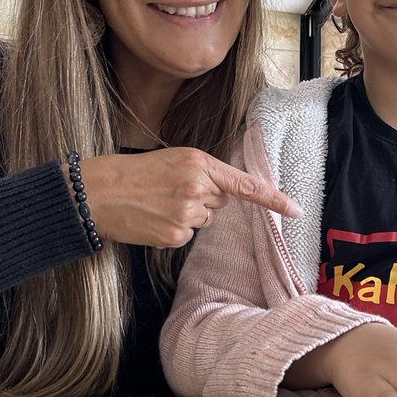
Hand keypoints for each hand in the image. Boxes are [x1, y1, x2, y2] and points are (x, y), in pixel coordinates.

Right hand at [77, 147, 301, 247]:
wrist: (100, 193)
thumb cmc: (137, 173)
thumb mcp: (174, 160)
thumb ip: (204, 173)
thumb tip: (225, 196)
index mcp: (199, 163)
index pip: (244, 184)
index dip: (274, 199)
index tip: (296, 211)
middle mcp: (197, 187)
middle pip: (221, 203)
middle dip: (203, 199)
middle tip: (171, 191)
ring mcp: (186, 214)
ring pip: (205, 221)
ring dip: (189, 216)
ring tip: (159, 204)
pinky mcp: (175, 236)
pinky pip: (189, 236)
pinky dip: (175, 231)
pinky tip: (155, 220)